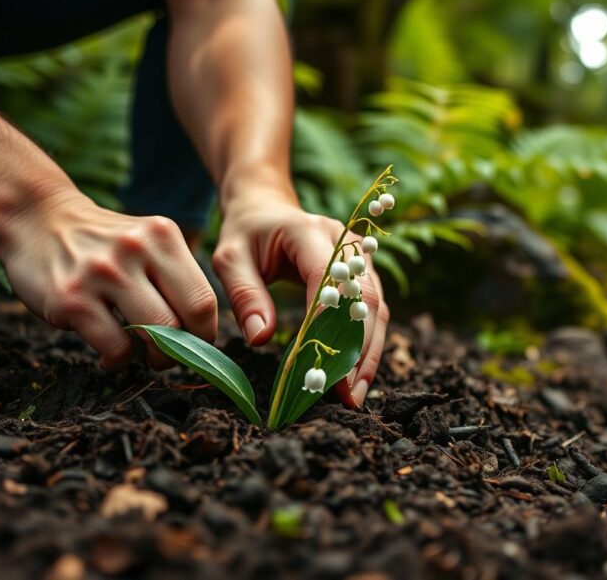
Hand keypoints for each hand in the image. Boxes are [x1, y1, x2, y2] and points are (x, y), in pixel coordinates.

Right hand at [0, 192, 217, 370]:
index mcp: (162, 236)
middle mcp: (136, 250)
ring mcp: (103, 274)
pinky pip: (115, 348)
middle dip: (182, 352)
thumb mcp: (145, 241)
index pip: (203, 299)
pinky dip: (118, 361)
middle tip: (168, 357)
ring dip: (154, 358)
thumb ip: (174, 277)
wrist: (35, 218)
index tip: (197, 346)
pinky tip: (110, 355)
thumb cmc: (101, 245)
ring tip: (141, 354)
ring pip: (154, 336)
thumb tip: (202, 335)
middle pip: (184, 321)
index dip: (205, 334)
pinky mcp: (72, 299)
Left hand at [214, 194, 389, 407]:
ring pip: (375, 310)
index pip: (329, 279)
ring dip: (368, 355)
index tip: (317, 367)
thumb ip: (245, 295)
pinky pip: (372, 313)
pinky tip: (356, 378)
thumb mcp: (230, 258)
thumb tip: (260, 338)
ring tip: (355, 396)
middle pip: (363, 299)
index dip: (327, 324)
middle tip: (346, 394)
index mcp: (310, 232)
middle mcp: (345, 242)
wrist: (266, 209)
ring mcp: (361, 258)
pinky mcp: (364, 275)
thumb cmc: (246, 235)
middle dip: (357, 350)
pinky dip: (366, 347)